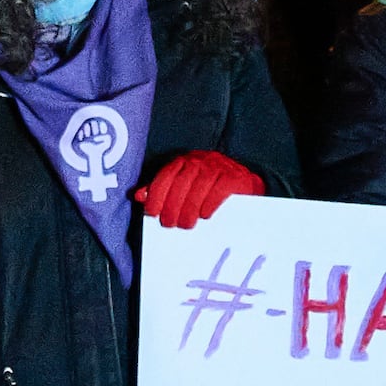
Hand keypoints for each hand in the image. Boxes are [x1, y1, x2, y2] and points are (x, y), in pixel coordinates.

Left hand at [135, 150, 265, 233]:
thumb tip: (139, 196)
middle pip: (182, 181)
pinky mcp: (236, 177)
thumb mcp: (185, 186)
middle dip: (173, 205)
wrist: (246, 185)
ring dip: (190, 207)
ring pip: (200, 184)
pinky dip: (211, 202)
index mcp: (184, 162)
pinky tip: (205, 215)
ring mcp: (219, 166)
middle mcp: (200, 161)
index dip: (157, 193)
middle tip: (170, 224)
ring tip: (186, 225)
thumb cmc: (211, 188)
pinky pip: (221, 187)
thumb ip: (163, 190)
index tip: (152, 212)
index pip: (166, 175)